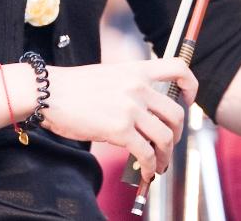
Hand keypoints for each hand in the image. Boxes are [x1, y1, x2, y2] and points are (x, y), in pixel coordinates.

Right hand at [43, 58, 197, 175]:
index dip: (191, 85)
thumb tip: (144, 113)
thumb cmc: (73, 87)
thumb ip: (131, 87)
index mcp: (138, 70)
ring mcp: (131, 109)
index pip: (179, 68)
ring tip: (159, 164)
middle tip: (169, 144)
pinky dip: (151, 166)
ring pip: (165, 136)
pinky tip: (146, 172)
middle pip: (177, 113)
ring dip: (166, 155)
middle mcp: (139, 87)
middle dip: (177, 134)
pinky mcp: (119, 130)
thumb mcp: (110, 75)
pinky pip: (146, 153)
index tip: (188, 100)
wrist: (49, 92)